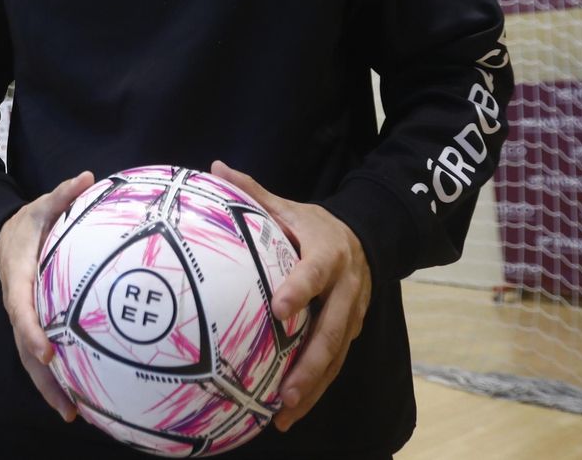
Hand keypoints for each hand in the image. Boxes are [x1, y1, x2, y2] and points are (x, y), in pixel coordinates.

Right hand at [0, 170, 94, 421]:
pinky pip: (40, 353)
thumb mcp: (39, 205)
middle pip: (25, 347)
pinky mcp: (33, 323)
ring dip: (49, 386)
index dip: (32, 331)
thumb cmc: (25, 222)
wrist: (0, 234)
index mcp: (18, 276)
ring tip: (73, 412)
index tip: (46, 352)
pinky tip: (78, 396)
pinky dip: (55, 376)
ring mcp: (23, 317)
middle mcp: (18, 302)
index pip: (22, 308)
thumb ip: (62, 194)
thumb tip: (86, 177)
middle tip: (67, 404)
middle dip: (43, 377)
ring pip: (30, 357)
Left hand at [209, 161, 370, 431]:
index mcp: (329, 253)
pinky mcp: (352, 332)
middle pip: (332, 331)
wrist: (367, 238)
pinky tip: (290, 411)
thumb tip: (214, 168)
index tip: (279, 310)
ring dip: (312, 387)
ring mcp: (353, 314)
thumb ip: (253, 192)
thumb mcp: (289, 206)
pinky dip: (316, 388)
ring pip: (336, 356)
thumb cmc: (313, 225)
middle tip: (284, 392)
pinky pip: (335, 363)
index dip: (299, 291)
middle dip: (310, 365)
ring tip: (284, 414)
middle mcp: (347, 288)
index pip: (315, 273)